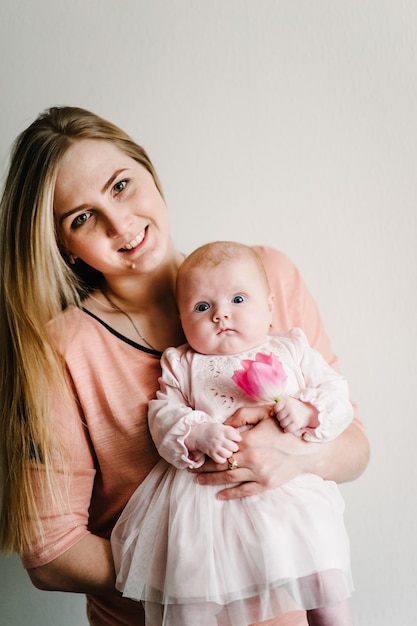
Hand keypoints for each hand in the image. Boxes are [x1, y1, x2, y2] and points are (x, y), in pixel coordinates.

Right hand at [189, 422, 240, 463]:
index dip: (238, 438)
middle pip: (234, 447)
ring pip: (228, 454)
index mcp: (222, 431)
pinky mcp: (211, 454)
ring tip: (227, 451)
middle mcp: (219, 439)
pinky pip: (220, 460)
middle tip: (232, 446)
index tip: (236, 439)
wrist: (198, 433)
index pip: (235, 436)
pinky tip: (222, 455)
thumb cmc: (211, 429)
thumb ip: (230, 429)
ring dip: (229, 453)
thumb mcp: (221, 426)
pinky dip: (222, 459)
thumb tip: (239, 434)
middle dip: (234, 447)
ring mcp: (215, 447)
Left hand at [192, 406, 321, 499]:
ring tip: (199, 480)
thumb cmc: (285, 428)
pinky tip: (219, 494)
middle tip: (191, 469)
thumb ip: (243, 415)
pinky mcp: (266, 484)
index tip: (196, 453)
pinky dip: (230, 494)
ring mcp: (259, 473)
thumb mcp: (265, 413)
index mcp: (248, 440)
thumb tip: (224, 424)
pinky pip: (244, 491)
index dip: (207, 452)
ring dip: (212, 480)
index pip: (221, 448)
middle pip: (221, 465)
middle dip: (204, 468)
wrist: (308, 448)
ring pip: (229, 479)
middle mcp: (251, 458)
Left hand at [273, 397, 317, 432]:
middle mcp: (290, 408)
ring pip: (282, 424)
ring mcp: (294, 416)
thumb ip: (277, 406)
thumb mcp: (287, 402)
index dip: (277, 412)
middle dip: (281, 418)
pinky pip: (287, 429)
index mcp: (286, 401)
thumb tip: (271, 414)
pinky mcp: (297, 423)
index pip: (276, 408)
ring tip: (289, 421)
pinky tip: (290, 426)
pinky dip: (287, 429)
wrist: (310, 411)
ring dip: (284, 424)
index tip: (281, 412)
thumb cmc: (295, 407)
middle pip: (278, 417)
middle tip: (286, 417)